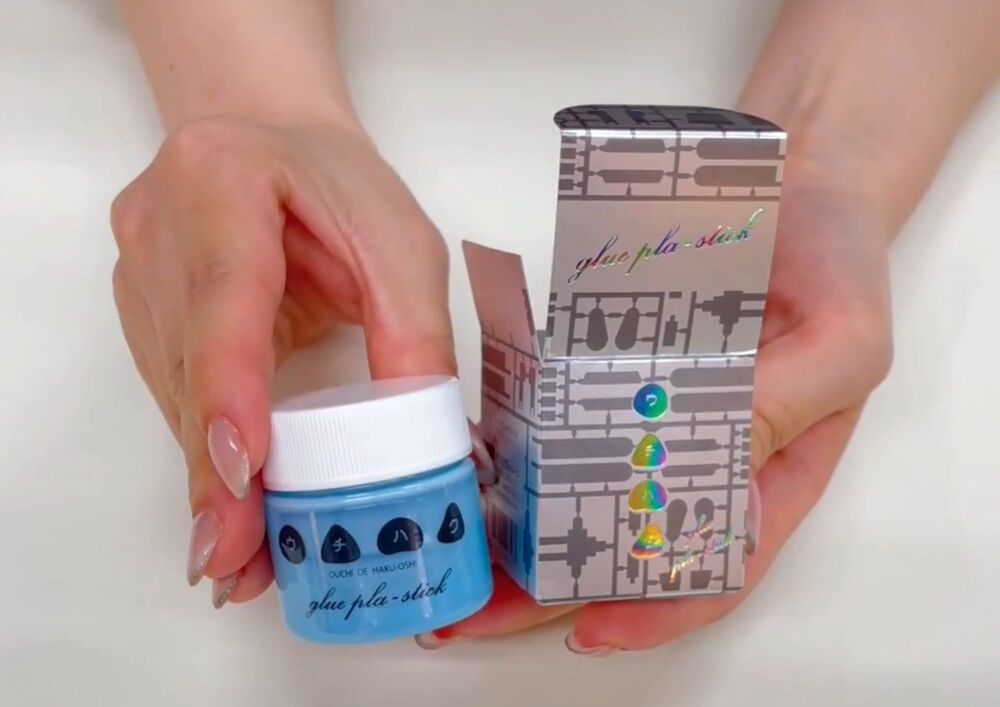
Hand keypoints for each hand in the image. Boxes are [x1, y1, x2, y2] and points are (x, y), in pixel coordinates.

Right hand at [111, 116, 456, 605]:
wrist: (270, 138)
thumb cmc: (338, 182)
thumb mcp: (401, 244)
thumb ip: (413, 333)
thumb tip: (431, 442)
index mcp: (222, 184)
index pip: (224, 300)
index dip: (230, 392)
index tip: (242, 475)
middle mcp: (160, 230)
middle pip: (192, 368)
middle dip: (218, 474)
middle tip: (236, 561)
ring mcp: (140, 272)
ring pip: (177, 394)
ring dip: (211, 480)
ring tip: (242, 557)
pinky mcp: (144, 310)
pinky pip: (178, 394)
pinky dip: (208, 453)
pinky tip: (230, 507)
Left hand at [427, 150, 893, 651]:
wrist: (794, 176)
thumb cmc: (837, 263)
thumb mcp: (841, 340)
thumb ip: (782, 406)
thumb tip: (702, 467)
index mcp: (768, 469)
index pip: (713, 563)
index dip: (655, 608)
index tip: (588, 628)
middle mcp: (700, 451)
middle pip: (627, 538)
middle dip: (555, 580)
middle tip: (483, 604)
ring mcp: (648, 407)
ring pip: (580, 483)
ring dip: (521, 521)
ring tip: (460, 542)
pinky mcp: (611, 362)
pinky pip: (559, 408)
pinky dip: (518, 437)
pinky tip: (475, 453)